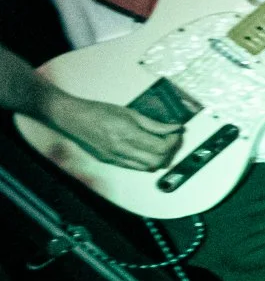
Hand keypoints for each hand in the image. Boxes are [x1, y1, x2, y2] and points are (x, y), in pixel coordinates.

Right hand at [41, 86, 178, 170]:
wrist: (72, 119)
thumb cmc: (97, 112)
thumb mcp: (129, 113)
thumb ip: (154, 123)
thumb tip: (174, 127)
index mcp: (127, 135)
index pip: (161, 147)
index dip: (173, 141)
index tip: (176, 132)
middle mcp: (121, 150)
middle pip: (157, 162)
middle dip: (169, 152)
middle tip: (171, 140)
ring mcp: (115, 159)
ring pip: (147, 168)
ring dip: (159, 159)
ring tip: (159, 145)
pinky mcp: (110, 162)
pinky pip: (135, 168)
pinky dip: (145, 162)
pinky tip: (145, 150)